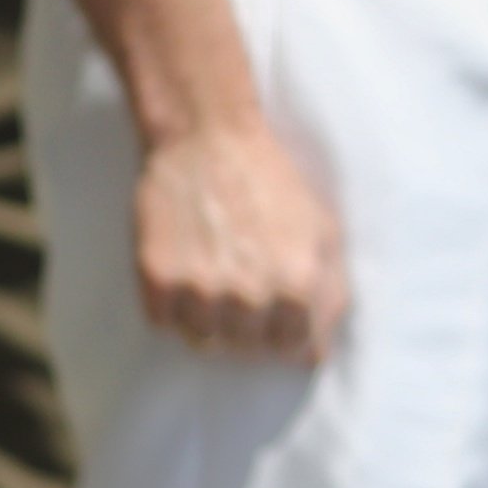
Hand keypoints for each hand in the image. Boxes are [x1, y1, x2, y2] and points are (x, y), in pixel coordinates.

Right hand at [134, 113, 348, 364]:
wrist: (207, 135)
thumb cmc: (270, 180)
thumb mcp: (323, 230)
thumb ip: (331, 295)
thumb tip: (317, 353)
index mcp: (298, 287)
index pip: (295, 351)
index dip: (286, 329)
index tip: (275, 305)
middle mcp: (250, 296)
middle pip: (247, 351)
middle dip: (247, 325)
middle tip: (239, 281)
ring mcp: (200, 290)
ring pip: (203, 342)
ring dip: (208, 318)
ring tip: (210, 273)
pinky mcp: (157, 278)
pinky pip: (163, 322)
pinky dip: (170, 304)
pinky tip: (182, 265)